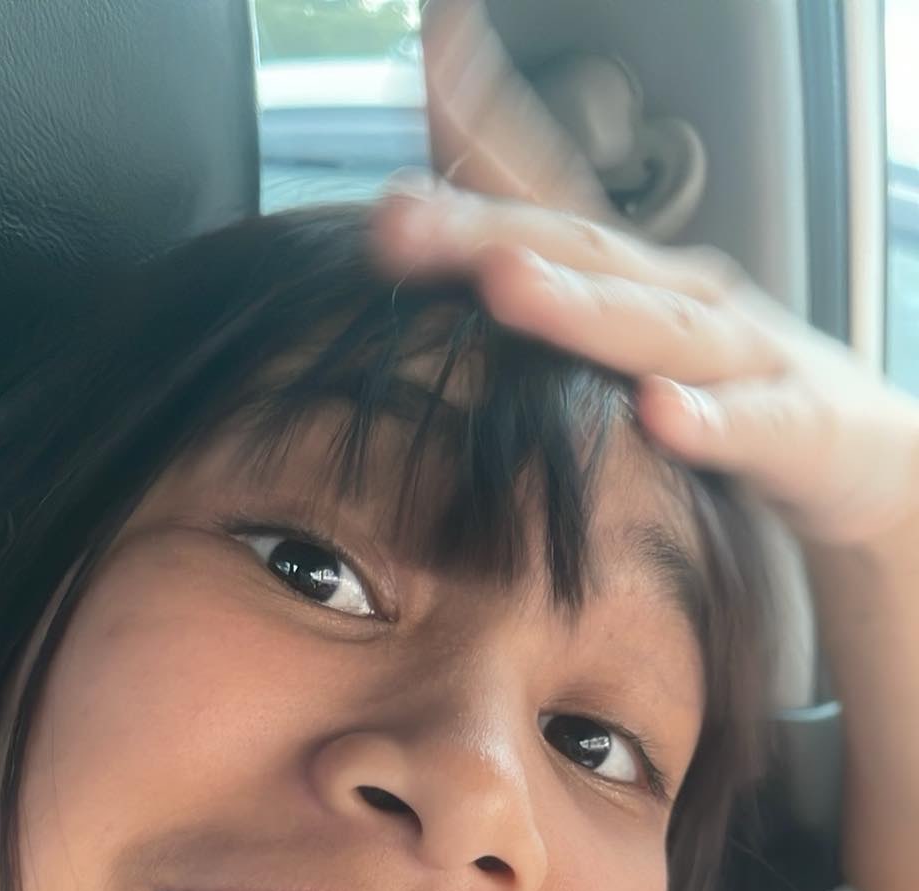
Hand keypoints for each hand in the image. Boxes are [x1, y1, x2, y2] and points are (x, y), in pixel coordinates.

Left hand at [370, 0, 918, 552]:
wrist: (873, 459)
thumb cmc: (732, 401)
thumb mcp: (630, 352)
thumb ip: (548, 320)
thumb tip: (438, 286)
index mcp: (635, 278)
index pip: (546, 196)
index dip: (481, 131)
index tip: (424, 54)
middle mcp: (685, 295)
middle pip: (576, 253)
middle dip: (482, 233)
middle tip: (396, 219)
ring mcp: (744, 356)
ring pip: (653, 327)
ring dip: (577, 308)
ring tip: (503, 286)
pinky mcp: (798, 428)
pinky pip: (749, 425)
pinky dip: (705, 420)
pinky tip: (657, 415)